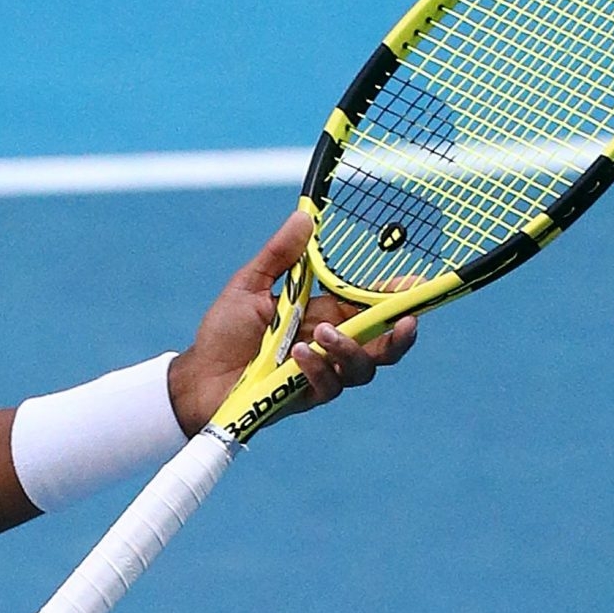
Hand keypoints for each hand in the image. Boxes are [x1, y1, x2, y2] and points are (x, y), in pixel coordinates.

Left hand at [165, 211, 417, 434]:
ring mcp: (320, 373)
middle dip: (400, 333)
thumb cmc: (224, 332)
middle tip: (406, 320)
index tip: (416, 285)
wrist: (197, 375)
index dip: (395, 298)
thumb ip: (279, 255)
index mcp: (323, 316)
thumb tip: (304, 216)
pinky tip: (299, 356)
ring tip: (323, 334)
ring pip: (362, 368)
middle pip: (383, 344)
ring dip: (350, 350)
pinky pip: (329, 387)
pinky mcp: (305, 397)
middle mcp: (328, 346)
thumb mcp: (249, 285)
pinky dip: (319, 370)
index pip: (369, 306)